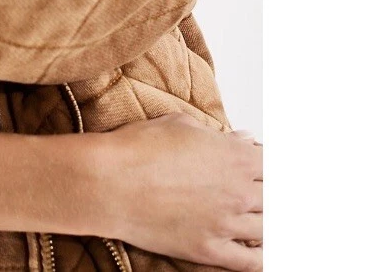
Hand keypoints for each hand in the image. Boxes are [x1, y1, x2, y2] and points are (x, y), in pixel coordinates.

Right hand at [69, 113, 262, 270]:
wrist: (109, 182)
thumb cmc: (138, 148)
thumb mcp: (180, 125)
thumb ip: (218, 136)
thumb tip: (242, 139)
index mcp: (235, 156)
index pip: (273, 162)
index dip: (268, 162)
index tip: (264, 164)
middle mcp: (238, 191)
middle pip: (275, 196)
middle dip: (270, 190)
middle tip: (261, 189)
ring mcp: (226, 224)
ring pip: (269, 228)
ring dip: (266, 220)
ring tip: (260, 216)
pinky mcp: (210, 250)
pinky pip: (251, 261)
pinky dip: (262, 256)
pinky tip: (259, 248)